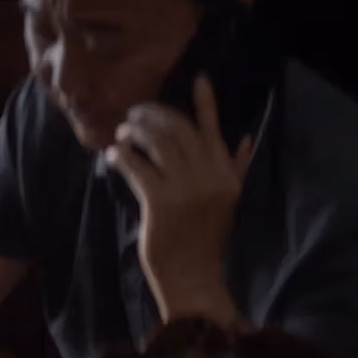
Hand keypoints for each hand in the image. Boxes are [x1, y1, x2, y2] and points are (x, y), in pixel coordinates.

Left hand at [104, 76, 253, 326]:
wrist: (194, 279)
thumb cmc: (205, 241)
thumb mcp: (228, 202)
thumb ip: (235, 168)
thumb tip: (244, 138)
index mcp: (227, 176)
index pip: (214, 131)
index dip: (206, 103)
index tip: (199, 78)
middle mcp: (210, 178)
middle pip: (179, 129)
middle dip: (153, 115)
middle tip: (135, 114)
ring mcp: (186, 190)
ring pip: (157, 143)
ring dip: (135, 132)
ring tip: (122, 134)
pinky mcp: (160, 203)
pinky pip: (137, 166)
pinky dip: (122, 156)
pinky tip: (114, 155)